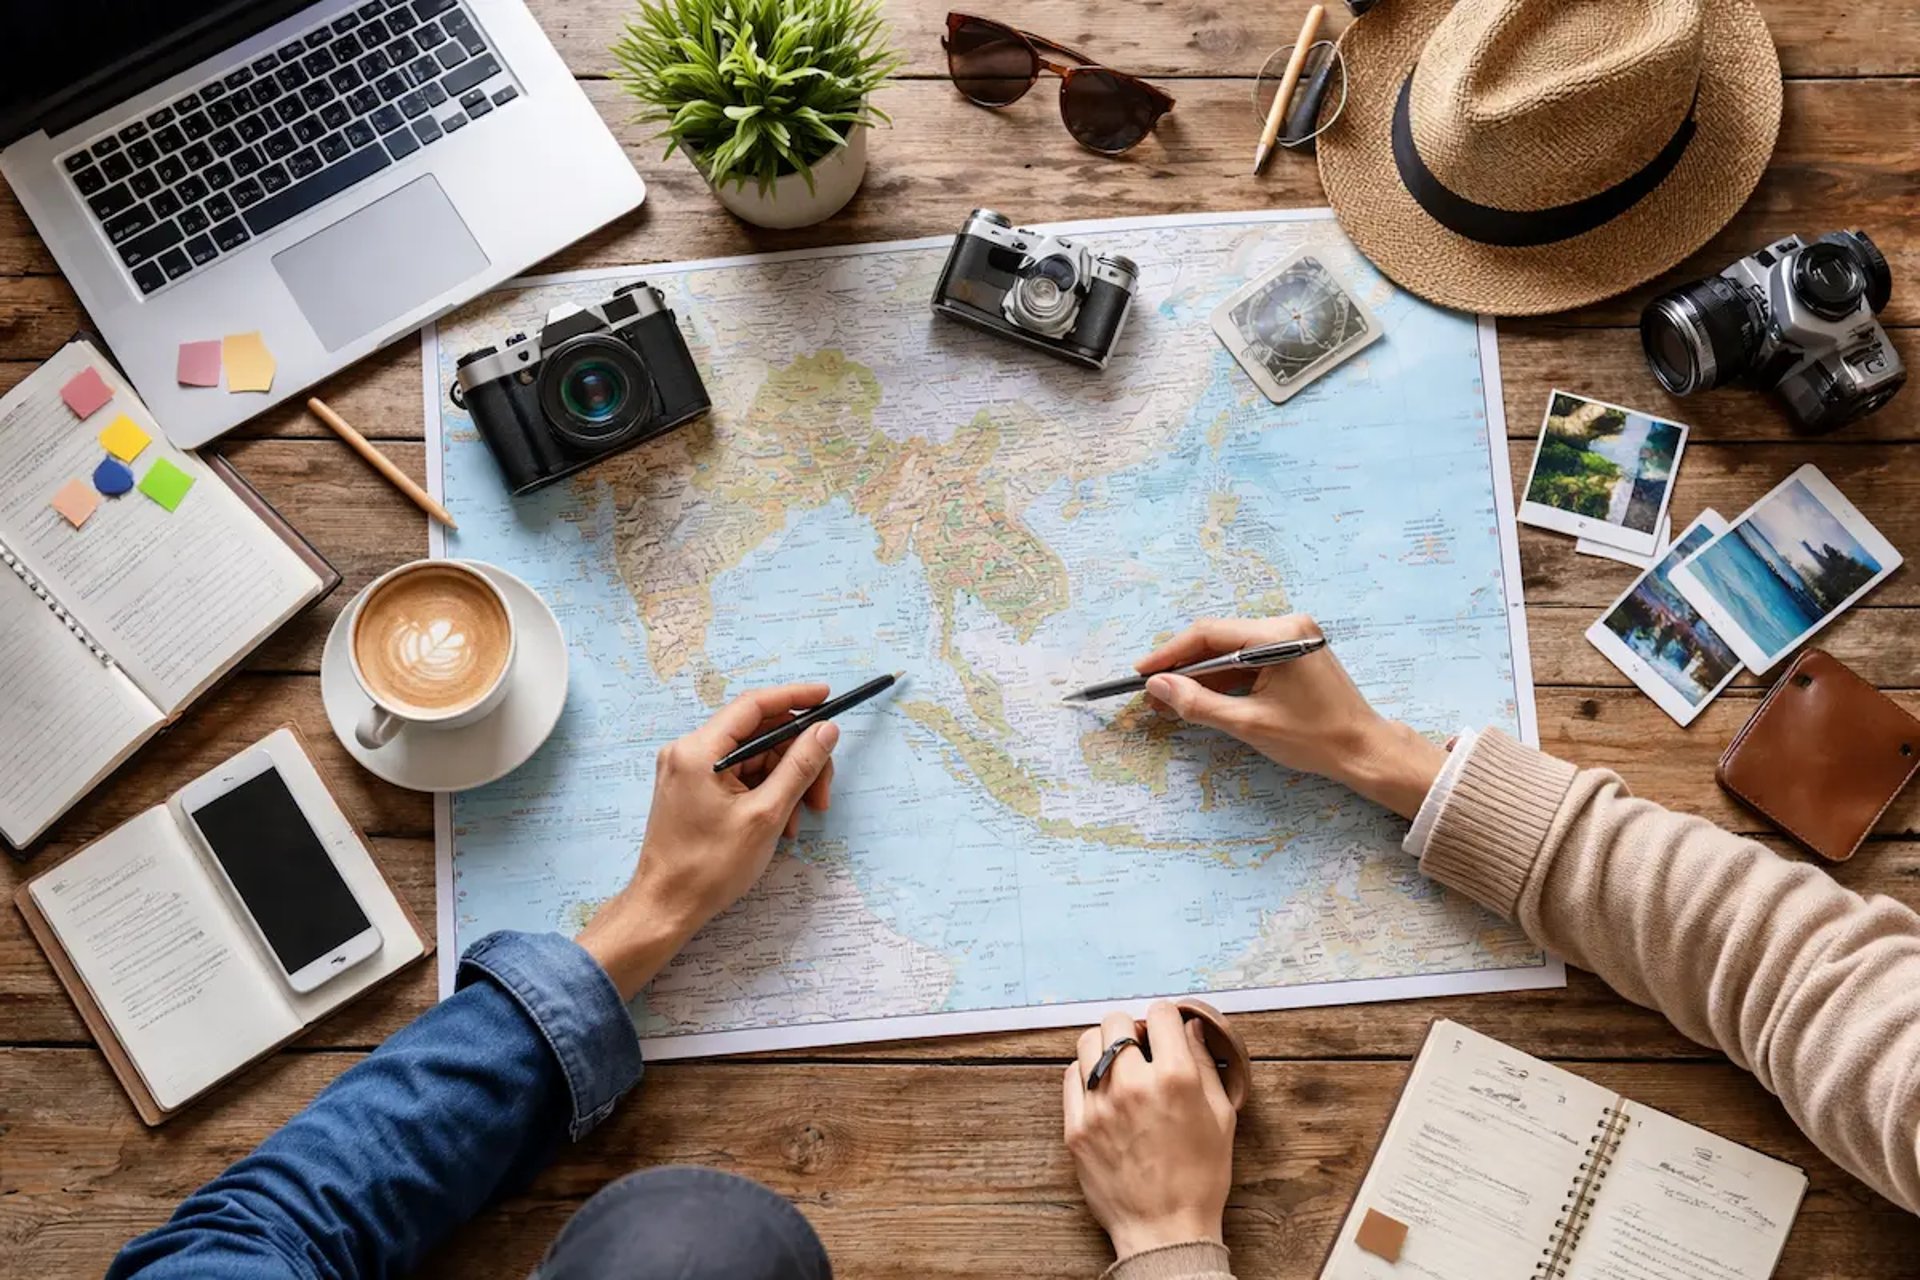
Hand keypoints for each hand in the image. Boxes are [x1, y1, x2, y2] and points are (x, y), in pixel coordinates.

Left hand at [577, 683, 838, 998]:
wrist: (665, 907)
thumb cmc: (710, 866)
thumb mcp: (765, 815)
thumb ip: (799, 767)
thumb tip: (825, 731)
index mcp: (699, 750)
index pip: (754, 705)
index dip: (795, 698)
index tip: (827, 697)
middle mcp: (688, 751)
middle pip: (758, 735)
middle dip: (796, 760)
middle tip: (823, 793)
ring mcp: (688, 771)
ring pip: (753, 760)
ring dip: (784, 784)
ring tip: (800, 822)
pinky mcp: (691, 790)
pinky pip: (738, 778)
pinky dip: (765, 795)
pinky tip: (780, 826)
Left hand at [1064, 1003, 1235, 1260]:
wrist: (1165, 1230)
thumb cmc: (1200, 1178)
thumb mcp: (1221, 1117)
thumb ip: (1205, 1065)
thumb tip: (1190, 1029)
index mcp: (1175, 1079)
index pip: (1161, 1013)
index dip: (1167, 1019)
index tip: (1167, 1031)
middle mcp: (1133, 1085)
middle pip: (1117, 1021)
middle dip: (1133, 1029)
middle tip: (1142, 1049)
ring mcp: (1099, 1106)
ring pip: (1088, 1043)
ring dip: (1106, 1047)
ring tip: (1120, 1067)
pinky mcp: (1076, 1127)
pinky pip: (1071, 1077)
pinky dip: (1087, 1074)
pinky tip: (1103, 1090)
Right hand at [1137, 615, 1446, 819]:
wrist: (1364, 750)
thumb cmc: (1314, 739)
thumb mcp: (1248, 724)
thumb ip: (1198, 703)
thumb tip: (1158, 686)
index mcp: (1279, 635)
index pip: (1209, 634)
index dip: (1170, 653)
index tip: (1141, 672)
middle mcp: (1287, 626)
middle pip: (1219, 638)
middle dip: (1183, 666)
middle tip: (1152, 691)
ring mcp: (1293, 637)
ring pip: (1232, 650)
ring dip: (1202, 674)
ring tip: (1170, 700)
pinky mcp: (1296, 652)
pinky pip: (1250, 658)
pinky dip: (1226, 678)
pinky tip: (1202, 697)